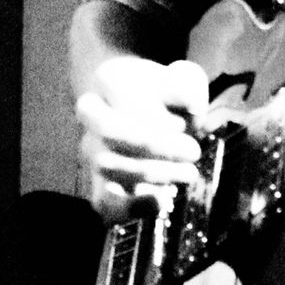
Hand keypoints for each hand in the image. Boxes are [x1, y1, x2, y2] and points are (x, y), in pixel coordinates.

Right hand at [75, 55, 208, 222]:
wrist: (146, 106)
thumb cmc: (168, 92)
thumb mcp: (183, 77)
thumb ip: (188, 86)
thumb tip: (191, 106)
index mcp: (110, 77)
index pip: (128, 98)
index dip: (161, 116)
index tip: (189, 120)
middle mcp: (91, 114)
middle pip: (110, 131)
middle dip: (157, 145)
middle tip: (193, 151)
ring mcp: (92, 149)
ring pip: (106, 166)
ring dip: (154, 174)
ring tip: (188, 172)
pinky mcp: (98, 182)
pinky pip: (103, 202)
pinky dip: (133, 207)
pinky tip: (162, 199)